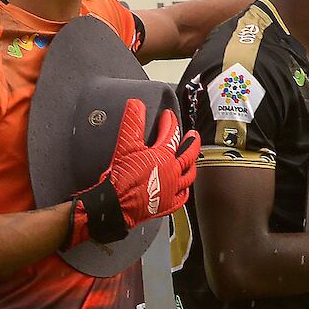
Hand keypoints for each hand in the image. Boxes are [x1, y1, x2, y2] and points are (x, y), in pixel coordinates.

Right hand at [73, 104, 199, 244]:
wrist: (117, 205)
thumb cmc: (122, 177)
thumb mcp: (126, 146)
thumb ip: (133, 123)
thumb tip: (136, 104)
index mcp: (164, 156)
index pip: (171, 134)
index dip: (169, 122)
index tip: (168, 116)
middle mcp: (173, 172)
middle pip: (188, 154)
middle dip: (190, 142)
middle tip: (192, 135)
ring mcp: (173, 190)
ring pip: (189, 175)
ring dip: (191, 165)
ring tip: (192, 159)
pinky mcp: (168, 205)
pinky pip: (182, 196)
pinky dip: (185, 190)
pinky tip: (183, 187)